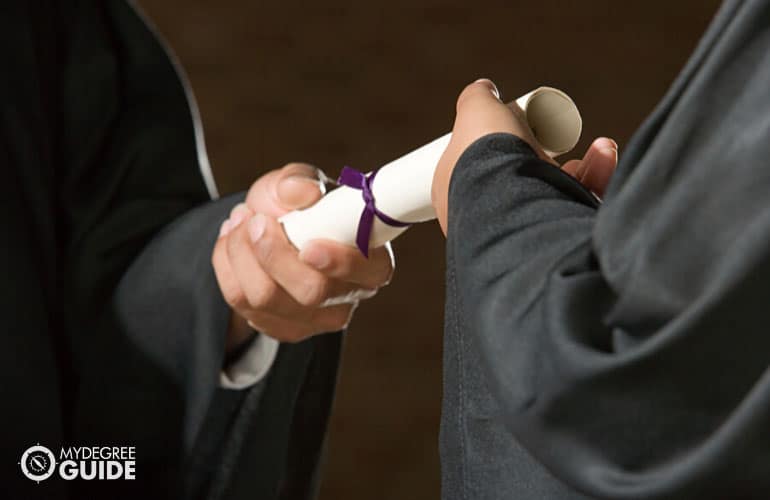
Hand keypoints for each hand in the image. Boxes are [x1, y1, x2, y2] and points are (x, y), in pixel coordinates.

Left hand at [212, 163, 394, 350]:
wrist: (271, 229)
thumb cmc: (298, 206)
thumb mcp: (298, 182)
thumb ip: (299, 181)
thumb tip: (298, 192)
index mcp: (371, 260)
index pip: (370, 271)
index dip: (341, 263)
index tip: (309, 247)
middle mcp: (348, 297)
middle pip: (311, 292)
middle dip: (273, 253)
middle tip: (255, 220)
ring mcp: (314, 319)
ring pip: (267, 298)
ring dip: (242, 253)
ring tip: (240, 221)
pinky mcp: (280, 328)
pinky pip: (241, 303)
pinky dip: (227, 266)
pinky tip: (232, 243)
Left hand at [431, 79, 617, 234]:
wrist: (514, 206)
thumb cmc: (487, 159)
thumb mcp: (475, 113)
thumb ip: (476, 97)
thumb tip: (484, 90)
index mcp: (455, 195)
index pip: (481, 169)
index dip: (507, 146)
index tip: (526, 129)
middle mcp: (483, 219)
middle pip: (523, 180)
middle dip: (551, 158)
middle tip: (563, 140)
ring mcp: (515, 235)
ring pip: (554, 196)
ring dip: (583, 169)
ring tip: (601, 148)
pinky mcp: (552, 245)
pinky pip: (576, 213)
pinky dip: (596, 183)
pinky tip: (606, 158)